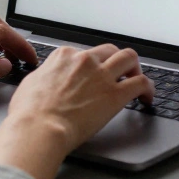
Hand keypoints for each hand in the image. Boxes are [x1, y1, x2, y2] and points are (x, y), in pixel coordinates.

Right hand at [0, 44, 153, 178]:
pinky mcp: (115, 94)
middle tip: (119, 74)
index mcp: (65, 56)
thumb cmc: (29, 112)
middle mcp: (85, 61)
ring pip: (129, 58)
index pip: (86, 53)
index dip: (92, 64)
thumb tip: (48, 79)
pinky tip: (147, 97)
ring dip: (135, 68)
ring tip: (136, 80)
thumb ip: (46, 76)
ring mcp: (102, 76)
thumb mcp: (31, 83)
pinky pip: (141, 83)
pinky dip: (148, 88)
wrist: (38, 128)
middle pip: (110, 50)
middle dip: (116, 61)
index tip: (94, 75)